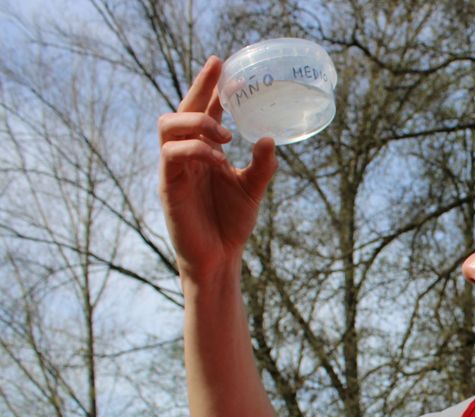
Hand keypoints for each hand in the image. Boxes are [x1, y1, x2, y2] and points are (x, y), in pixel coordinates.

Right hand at [158, 56, 277, 281]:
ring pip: (169, 126)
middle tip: (221, 75)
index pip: (202, 110)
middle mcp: (185, 155)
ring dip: (197, 121)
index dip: (209, 86)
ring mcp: (173, 169)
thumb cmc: (231, 223)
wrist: (219, 258)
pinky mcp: (167, 186)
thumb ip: (262, 165)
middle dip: (198, 88)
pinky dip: (197, 150)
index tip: (224, 64)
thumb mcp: (253, 189)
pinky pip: (172, 155)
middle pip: (180, 109)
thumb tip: (270, 138)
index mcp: (204, 151)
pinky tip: (219, 159)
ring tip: (226, 134)